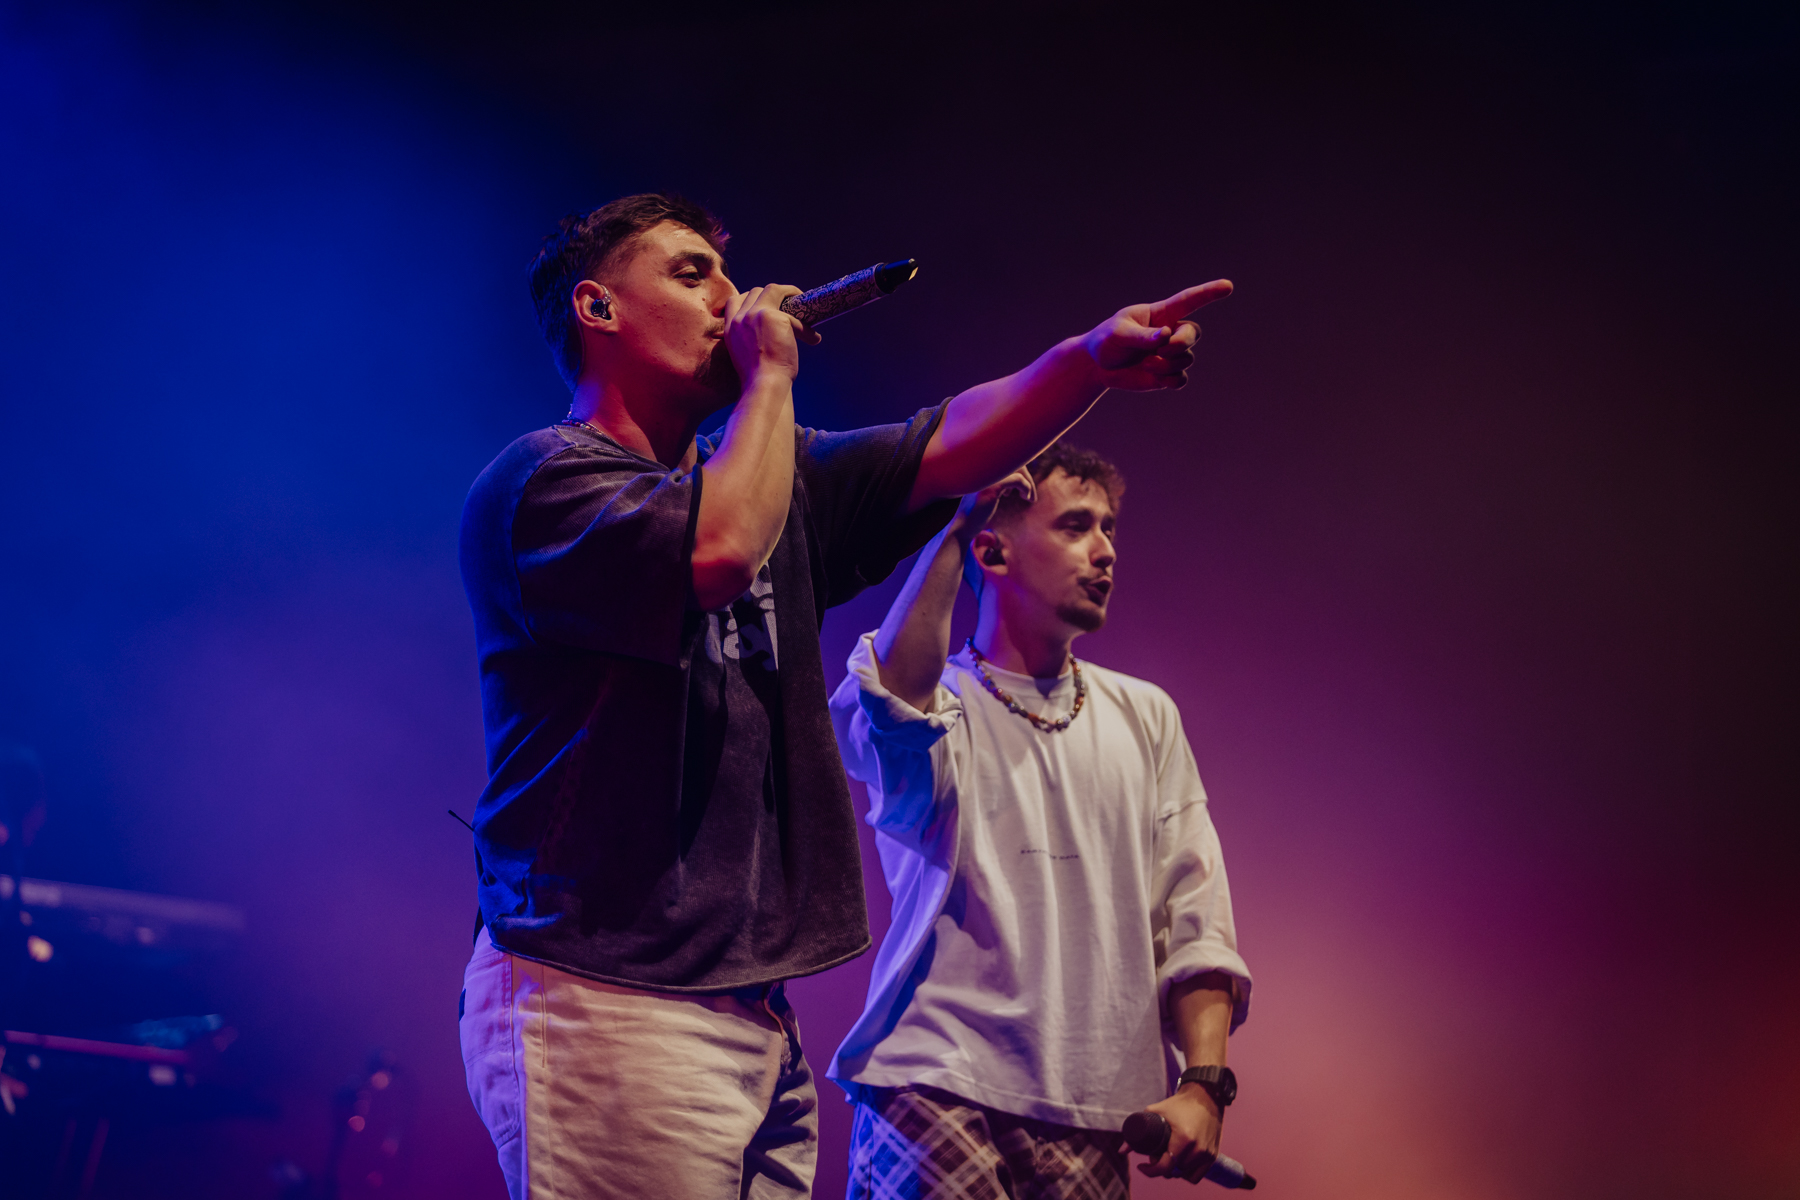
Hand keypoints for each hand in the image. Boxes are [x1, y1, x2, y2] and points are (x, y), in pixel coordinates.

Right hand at [724, 283, 822, 389]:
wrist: (764, 386)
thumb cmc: (758, 380)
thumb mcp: (746, 356)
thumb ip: (751, 341)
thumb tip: (771, 337)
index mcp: (730, 329)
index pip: (734, 301)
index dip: (750, 298)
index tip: (763, 305)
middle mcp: (740, 318)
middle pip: (755, 291)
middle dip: (773, 294)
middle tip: (788, 303)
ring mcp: (755, 315)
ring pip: (773, 290)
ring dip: (790, 293)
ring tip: (802, 302)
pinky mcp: (775, 317)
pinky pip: (796, 318)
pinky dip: (806, 329)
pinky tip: (813, 339)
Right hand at [949, 469, 1034, 537]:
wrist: (962, 527)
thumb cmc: (975, 512)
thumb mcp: (986, 491)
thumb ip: (997, 481)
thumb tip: (1018, 474)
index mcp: (981, 465)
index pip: (1007, 458)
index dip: (1019, 471)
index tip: (1023, 489)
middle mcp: (983, 466)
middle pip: (1015, 461)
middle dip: (1026, 477)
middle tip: (1031, 495)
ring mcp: (988, 476)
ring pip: (1018, 470)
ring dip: (1028, 483)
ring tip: (1030, 498)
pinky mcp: (993, 487)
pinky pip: (1018, 480)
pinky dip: (1026, 487)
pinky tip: (1027, 497)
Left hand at [1079, 280, 1232, 390]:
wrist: (1097, 366)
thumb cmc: (1106, 340)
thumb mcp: (1118, 334)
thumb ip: (1142, 335)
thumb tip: (1166, 336)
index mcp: (1160, 314)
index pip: (1189, 301)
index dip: (1209, 293)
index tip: (1228, 286)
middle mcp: (1170, 332)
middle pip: (1193, 334)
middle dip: (1181, 343)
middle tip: (1162, 350)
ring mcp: (1169, 354)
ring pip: (1186, 359)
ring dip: (1166, 364)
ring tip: (1144, 363)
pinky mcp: (1166, 374)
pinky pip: (1180, 379)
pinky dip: (1169, 380)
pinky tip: (1153, 377)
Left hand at [1135, 1085, 1221, 1182]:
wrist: (1206, 1096)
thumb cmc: (1178, 1104)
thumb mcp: (1156, 1112)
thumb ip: (1136, 1129)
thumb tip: (1122, 1151)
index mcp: (1183, 1139)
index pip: (1165, 1166)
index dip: (1151, 1170)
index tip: (1142, 1166)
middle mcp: (1198, 1149)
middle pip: (1173, 1171)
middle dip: (1161, 1166)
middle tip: (1156, 1155)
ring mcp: (1207, 1153)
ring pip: (1185, 1175)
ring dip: (1174, 1170)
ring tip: (1168, 1156)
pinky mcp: (1213, 1155)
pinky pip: (1197, 1175)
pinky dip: (1187, 1173)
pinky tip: (1180, 1163)